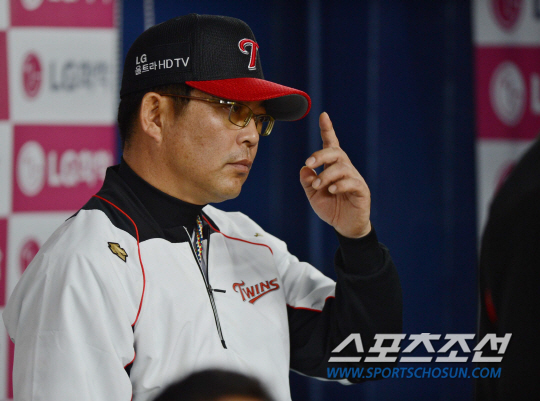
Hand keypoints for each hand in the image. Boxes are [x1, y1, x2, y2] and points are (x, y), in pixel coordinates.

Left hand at [299, 112, 371, 237]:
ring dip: (327, 175)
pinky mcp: (361, 190)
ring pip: (342, 167)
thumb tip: (304, 169)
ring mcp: (354, 178)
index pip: (330, 144)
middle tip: (309, 164)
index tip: (323, 115)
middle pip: (336, 152)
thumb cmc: (331, 208)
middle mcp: (345, 168)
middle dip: (320, 155)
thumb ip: (307, 181)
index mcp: (332, 167)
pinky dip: (340, 184)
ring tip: (318, 186)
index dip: (327, 130)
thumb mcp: (313, 195)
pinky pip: (352, 182)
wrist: (345, 226)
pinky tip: (332, 190)